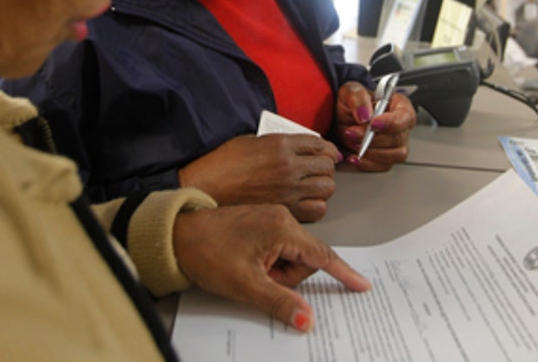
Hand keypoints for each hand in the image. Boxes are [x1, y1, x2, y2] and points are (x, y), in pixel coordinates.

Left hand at [173, 205, 370, 332]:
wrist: (176, 235)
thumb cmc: (206, 252)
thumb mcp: (245, 284)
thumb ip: (280, 302)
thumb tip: (306, 319)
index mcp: (283, 228)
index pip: (323, 255)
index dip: (343, 273)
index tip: (361, 285)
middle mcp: (281, 218)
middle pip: (305, 259)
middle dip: (286, 277)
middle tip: (258, 278)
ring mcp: (270, 218)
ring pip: (290, 255)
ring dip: (274, 270)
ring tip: (248, 269)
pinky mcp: (260, 223)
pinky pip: (278, 248)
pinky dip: (269, 262)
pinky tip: (248, 265)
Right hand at [178, 134, 340, 221]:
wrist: (205, 188)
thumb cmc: (221, 165)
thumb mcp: (251, 140)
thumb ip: (278, 143)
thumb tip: (297, 148)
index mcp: (280, 145)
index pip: (320, 143)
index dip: (325, 149)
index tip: (323, 153)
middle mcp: (289, 167)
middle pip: (328, 165)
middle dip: (325, 167)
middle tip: (318, 170)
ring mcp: (289, 190)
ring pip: (327, 188)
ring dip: (323, 186)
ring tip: (313, 186)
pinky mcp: (286, 210)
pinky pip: (317, 210)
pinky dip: (316, 206)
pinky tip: (306, 202)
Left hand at [335, 81, 413, 170]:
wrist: (340, 117)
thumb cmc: (351, 102)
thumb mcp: (350, 91)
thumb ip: (358, 98)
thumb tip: (365, 115)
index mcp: (399, 105)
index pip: (405, 116)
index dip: (392, 123)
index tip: (373, 124)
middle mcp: (401, 126)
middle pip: (398, 138)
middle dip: (373, 138)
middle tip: (352, 133)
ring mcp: (395, 143)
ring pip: (394, 155)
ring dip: (372, 152)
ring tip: (353, 143)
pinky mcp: (386, 157)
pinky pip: (383, 166)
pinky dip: (367, 164)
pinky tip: (354, 157)